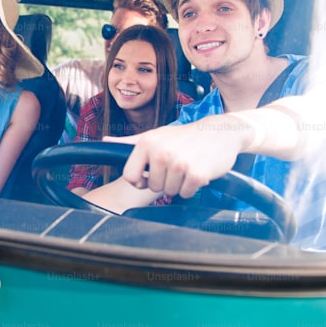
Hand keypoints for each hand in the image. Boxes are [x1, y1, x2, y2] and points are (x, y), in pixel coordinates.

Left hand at [108, 116, 252, 198]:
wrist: (220, 132)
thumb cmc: (185, 136)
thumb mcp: (156, 135)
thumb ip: (129, 142)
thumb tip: (105, 140)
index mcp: (146, 143)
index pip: (130, 176)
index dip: (140, 180)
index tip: (150, 175)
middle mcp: (161, 152)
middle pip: (152, 187)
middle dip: (164, 181)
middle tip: (176, 166)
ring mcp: (179, 164)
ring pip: (169, 192)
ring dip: (178, 184)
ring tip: (187, 168)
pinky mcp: (197, 174)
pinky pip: (185, 194)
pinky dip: (191, 188)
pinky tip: (197, 172)